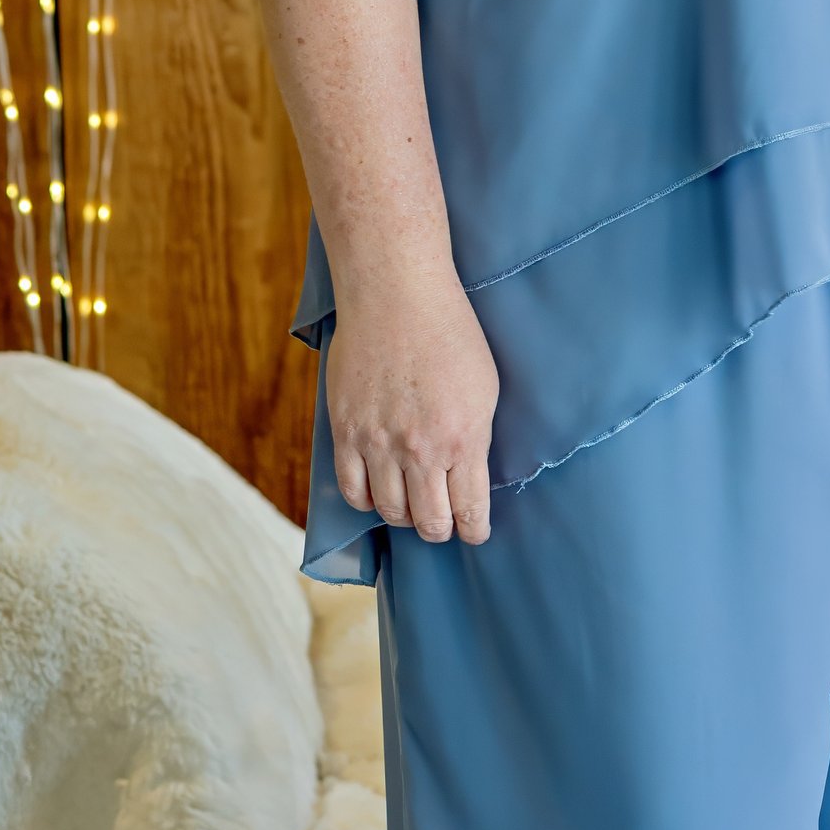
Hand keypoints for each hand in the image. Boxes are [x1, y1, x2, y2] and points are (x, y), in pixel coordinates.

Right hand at [325, 270, 500, 544]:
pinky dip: (367, 501)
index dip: (474, 531)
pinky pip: (352, 490)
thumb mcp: (484, 389)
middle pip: (430, 522)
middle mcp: (420, 450)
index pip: (470, 511)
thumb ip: (476, 439)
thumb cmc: (450, 334)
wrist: (395, 296)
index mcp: (463, 439)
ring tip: (412, 506)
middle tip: (443, 522)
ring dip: (405, 517)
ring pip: (390, 512)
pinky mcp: (345, 431)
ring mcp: (379, 443)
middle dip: (440, 529)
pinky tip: (378, 493)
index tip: (474, 533)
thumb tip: (470, 478)